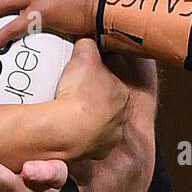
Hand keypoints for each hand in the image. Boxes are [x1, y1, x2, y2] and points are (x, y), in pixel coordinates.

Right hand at [51, 38, 130, 159]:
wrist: (67, 129)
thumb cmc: (79, 93)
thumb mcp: (84, 55)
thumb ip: (89, 43)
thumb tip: (88, 38)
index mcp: (124, 95)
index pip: (114, 82)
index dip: (100, 77)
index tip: (86, 76)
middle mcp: (121, 119)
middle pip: (108, 105)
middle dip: (95, 100)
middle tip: (76, 93)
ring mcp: (109, 138)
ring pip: (100, 125)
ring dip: (88, 119)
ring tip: (70, 112)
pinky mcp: (95, 153)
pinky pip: (88, 142)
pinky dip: (80, 136)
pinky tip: (68, 128)